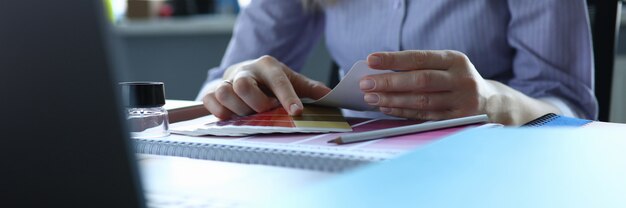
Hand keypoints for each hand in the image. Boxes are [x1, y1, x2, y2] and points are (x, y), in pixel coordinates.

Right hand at [202, 55, 330, 119]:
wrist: (245, 73)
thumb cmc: (271, 80)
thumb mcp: (292, 80)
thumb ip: (309, 88)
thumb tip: (329, 95)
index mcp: (268, 66)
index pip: (278, 81)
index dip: (287, 97)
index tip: (297, 112)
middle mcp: (246, 71)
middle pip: (243, 85)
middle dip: (256, 103)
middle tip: (266, 111)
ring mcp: (227, 81)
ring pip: (225, 93)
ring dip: (238, 109)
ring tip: (248, 114)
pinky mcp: (212, 91)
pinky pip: (210, 101)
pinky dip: (220, 112)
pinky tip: (232, 115)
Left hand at [360, 50, 492, 120]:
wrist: (491, 104)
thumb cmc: (456, 81)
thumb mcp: (447, 66)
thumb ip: (420, 67)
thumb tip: (381, 71)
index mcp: (456, 60)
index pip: (420, 58)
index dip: (394, 59)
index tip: (371, 60)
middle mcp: (461, 80)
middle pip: (420, 81)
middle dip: (389, 82)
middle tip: (366, 83)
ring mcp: (462, 102)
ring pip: (421, 101)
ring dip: (392, 99)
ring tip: (371, 98)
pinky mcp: (457, 121)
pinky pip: (424, 116)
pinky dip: (402, 112)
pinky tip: (386, 108)